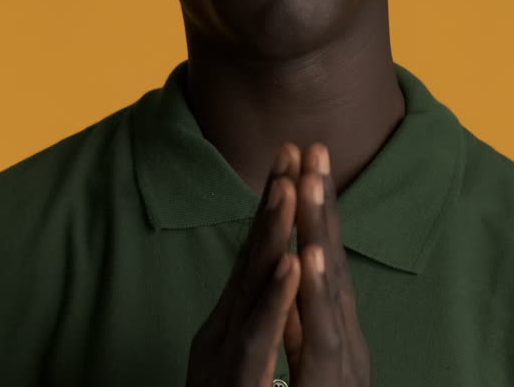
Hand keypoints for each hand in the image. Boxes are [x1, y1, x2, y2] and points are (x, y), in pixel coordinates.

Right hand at [187, 145, 302, 386]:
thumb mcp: (240, 361)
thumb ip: (254, 322)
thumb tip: (270, 279)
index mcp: (232, 325)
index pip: (257, 256)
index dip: (274, 208)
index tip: (291, 161)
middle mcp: (222, 331)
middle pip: (252, 256)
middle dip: (273, 201)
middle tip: (290, 149)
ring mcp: (226, 355)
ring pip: (251, 287)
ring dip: (271, 234)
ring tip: (290, 188)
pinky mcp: (235, 381)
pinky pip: (258, 336)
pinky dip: (276, 298)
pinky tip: (291, 263)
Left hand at [284, 142, 371, 386]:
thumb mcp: (307, 366)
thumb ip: (304, 324)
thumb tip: (295, 278)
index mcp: (334, 334)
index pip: (322, 260)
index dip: (315, 210)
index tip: (304, 158)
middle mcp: (344, 342)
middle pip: (330, 261)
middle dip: (321, 203)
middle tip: (313, 146)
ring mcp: (341, 363)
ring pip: (329, 289)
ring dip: (319, 231)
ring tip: (309, 181)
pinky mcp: (330, 384)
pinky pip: (320, 334)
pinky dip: (315, 292)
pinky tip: (307, 255)